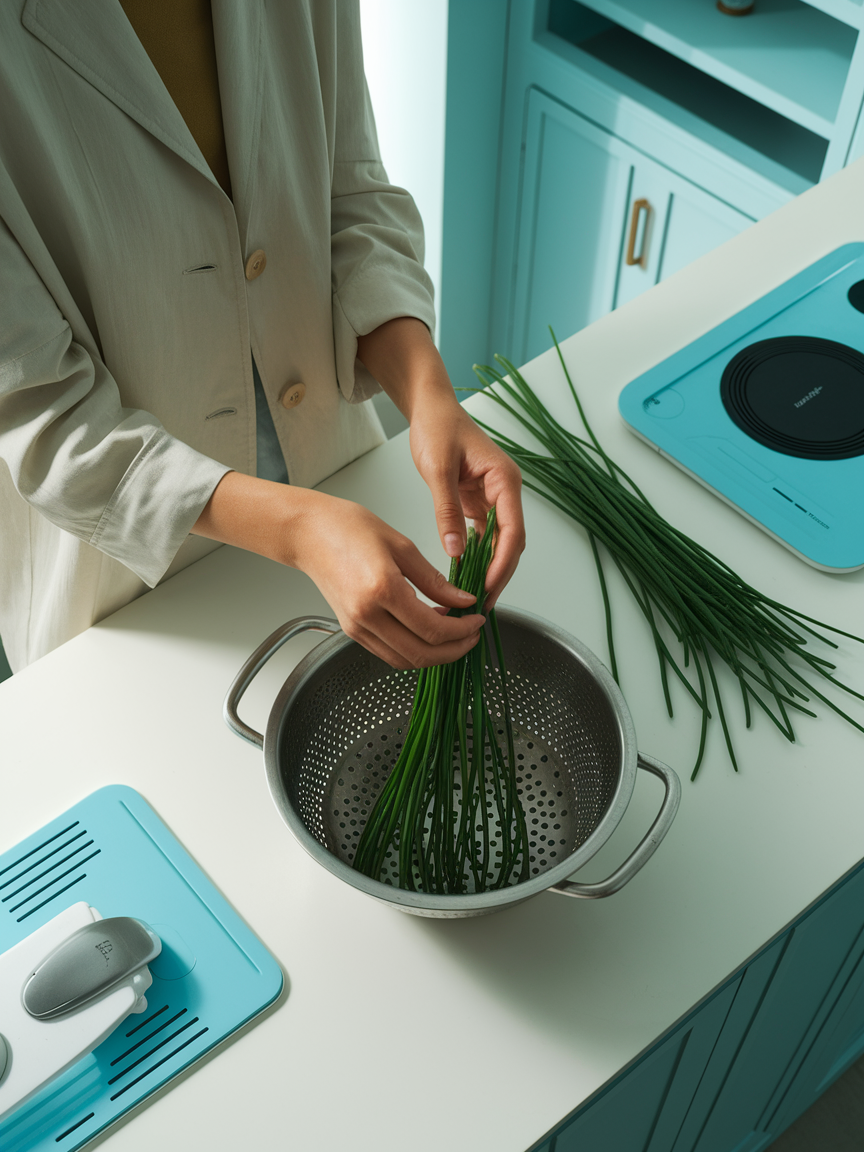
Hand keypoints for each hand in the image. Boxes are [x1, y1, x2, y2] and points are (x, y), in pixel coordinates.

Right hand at [192, 474, 484, 668]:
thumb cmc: (348, 528)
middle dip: (454, 650)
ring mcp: (356, 627)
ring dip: (435, 655)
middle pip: (421, 654)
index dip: (462, 630)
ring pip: (405, 660)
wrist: (308, 533)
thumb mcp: (402, 546)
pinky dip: (414, 649)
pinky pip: (389, 653)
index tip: (477, 619)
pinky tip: (428, 631)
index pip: (432, 628)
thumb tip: (463, 601)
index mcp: (382, 590)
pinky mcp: (351, 630)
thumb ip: (435, 580)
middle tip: (472, 635)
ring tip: (454, 634)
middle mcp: (366, 615)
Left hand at [408, 397, 522, 608]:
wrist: (431, 408)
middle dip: (499, 574)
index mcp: (504, 480)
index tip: (488, 589)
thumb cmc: (437, 428)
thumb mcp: (438, 469)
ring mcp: (495, 497)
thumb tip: (456, 551)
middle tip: (481, 603)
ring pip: (500, 542)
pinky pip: (485, 535)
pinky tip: (466, 573)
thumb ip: (447, 510)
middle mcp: (506, 491)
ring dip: (490, 568)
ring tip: (474, 596)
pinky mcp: (480, 501)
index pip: (513, 531)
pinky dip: (478, 555)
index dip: (503, 564)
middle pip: (512, 542)